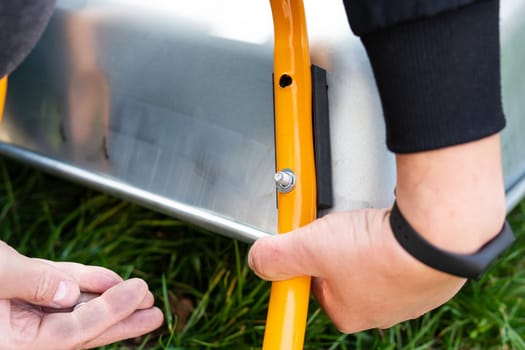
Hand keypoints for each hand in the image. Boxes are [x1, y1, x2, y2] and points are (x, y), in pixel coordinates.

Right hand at [0, 241, 162, 348]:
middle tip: (155, 315)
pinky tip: (110, 279)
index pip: (74, 330)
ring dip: (108, 298)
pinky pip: (59, 292)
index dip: (111, 311)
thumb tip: (71, 293)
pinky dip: (84, 283)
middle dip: (120, 320)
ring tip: (141, 294)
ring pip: (74, 309)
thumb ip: (34, 283)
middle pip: (82, 330)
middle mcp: (21, 334)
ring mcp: (22, 314)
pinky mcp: (22, 295)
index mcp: (13, 342)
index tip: (139, 292)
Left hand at [248, 208, 465, 332]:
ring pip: (375, 261)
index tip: (308, 245)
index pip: (316, 288)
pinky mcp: (431, 271)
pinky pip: (404, 252)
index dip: (308, 262)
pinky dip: (395, 237)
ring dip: (367, 240)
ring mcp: (409, 293)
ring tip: (366, 222)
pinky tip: (392, 223)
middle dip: (338, 248)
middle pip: (345, 273)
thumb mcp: (310, 248)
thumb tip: (258, 260)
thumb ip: (277, 256)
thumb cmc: (377, 251)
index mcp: (349, 312)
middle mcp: (380, 309)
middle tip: (338, 227)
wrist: (436, 238)